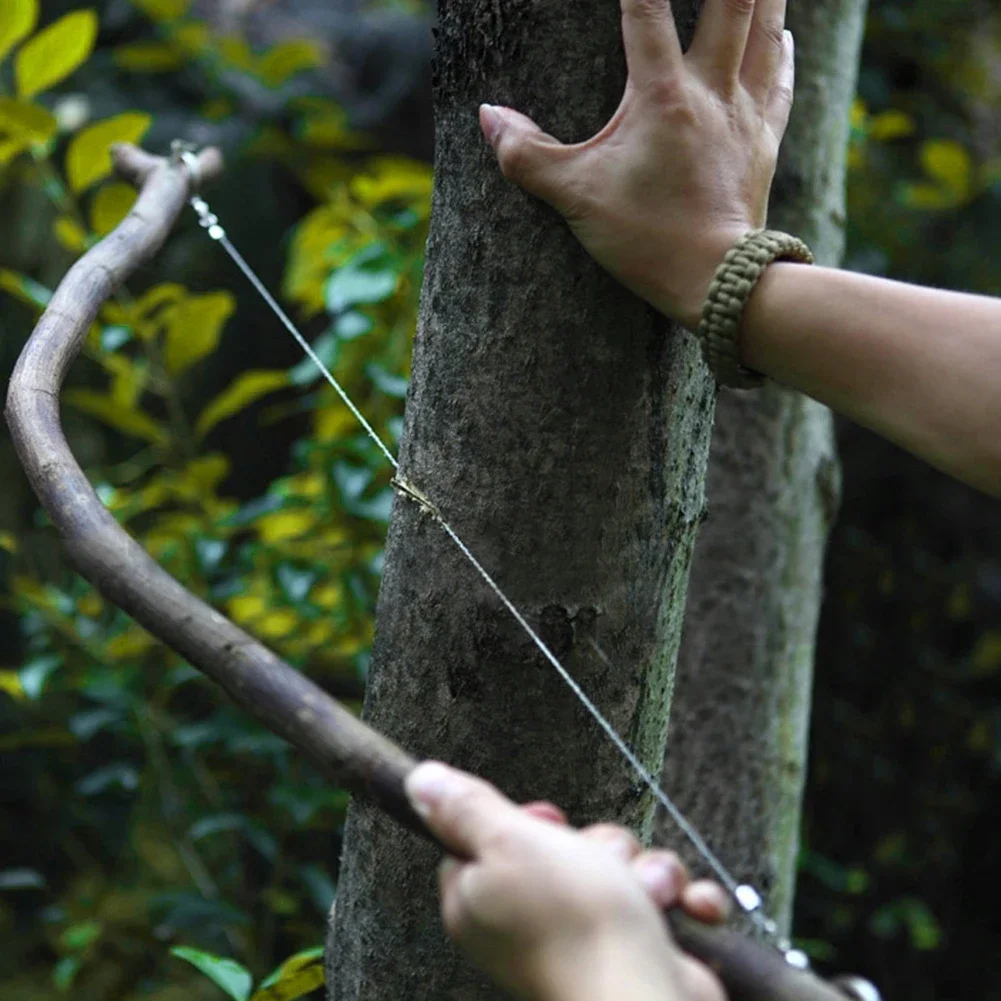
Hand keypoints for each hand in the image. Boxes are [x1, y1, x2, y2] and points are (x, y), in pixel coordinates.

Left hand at [405, 761, 727, 1000]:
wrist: (645, 1000)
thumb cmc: (576, 922)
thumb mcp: (510, 841)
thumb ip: (466, 809)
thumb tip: (419, 781)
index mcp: (483, 898)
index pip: (489, 839)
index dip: (523, 822)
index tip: (547, 823)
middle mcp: (530, 921)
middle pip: (565, 845)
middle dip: (603, 845)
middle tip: (602, 866)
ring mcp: (587, 936)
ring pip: (621, 866)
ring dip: (649, 873)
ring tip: (650, 897)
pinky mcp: (638, 947)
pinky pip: (664, 900)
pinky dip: (682, 902)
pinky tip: (685, 911)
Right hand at [478, 0, 794, 330]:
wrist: (718, 281)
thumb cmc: (646, 238)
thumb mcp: (575, 197)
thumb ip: (525, 156)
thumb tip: (487, 116)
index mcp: (662, 96)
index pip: (645, 9)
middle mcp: (711, 92)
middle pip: (731, 2)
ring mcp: (744, 116)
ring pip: (764, 32)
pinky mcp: (764, 145)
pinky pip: (780, 84)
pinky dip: (782, 52)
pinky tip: (785, 33)